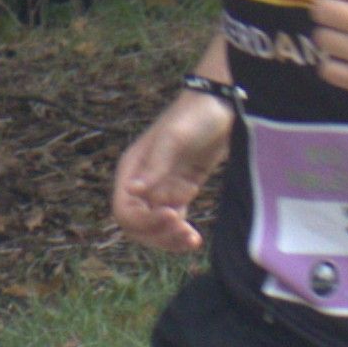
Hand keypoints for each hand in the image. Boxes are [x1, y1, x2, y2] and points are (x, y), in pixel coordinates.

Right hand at [113, 87, 235, 255]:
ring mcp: (161, 188)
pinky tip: (194, 238)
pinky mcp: (180, 192)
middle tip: (185, 233)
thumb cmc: (196, 115)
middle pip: (137, 224)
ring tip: (192, 240)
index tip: (172, 216)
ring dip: (169, 238)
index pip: (124, 209)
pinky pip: (173, 221)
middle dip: (158, 234)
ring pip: (155, 227)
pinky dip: (180, 233)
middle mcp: (141, 182)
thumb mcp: (175, 138)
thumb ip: (156, 165)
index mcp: (132, 169)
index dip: (143, 220)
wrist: (223, 106)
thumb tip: (133, 190)